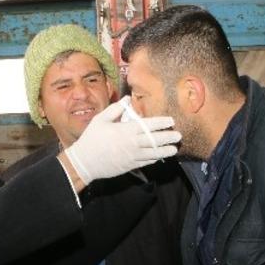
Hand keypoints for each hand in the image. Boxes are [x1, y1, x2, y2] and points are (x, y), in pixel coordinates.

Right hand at [63, 98, 178, 185]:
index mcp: (126, 130)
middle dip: (168, 137)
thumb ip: (116, 109)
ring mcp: (132, 156)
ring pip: (154, 153)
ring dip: (165, 150)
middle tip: (179, 136)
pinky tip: (160, 156)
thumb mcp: (101, 119)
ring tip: (174, 149)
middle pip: (155, 139)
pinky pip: (146, 162)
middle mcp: (133, 143)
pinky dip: (154, 158)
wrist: (85, 162)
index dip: (162, 122)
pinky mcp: (130, 166)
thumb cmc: (92, 138)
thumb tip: (128, 99)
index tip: (171, 121)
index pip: (149, 125)